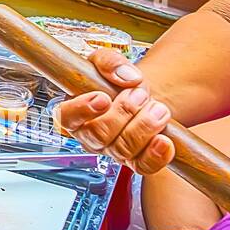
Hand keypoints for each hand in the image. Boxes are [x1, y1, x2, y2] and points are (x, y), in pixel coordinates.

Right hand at [53, 50, 174, 173]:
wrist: (139, 95)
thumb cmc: (115, 81)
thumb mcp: (106, 62)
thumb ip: (109, 62)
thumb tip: (127, 77)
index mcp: (74, 112)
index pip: (65, 117)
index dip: (82, 110)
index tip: (103, 97)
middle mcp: (89, 136)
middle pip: (98, 135)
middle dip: (123, 112)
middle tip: (140, 94)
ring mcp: (112, 151)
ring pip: (122, 150)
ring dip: (143, 127)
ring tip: (158, 108)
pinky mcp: (134, 162)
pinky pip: (143, 167)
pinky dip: (156, 155)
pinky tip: (164, 140)